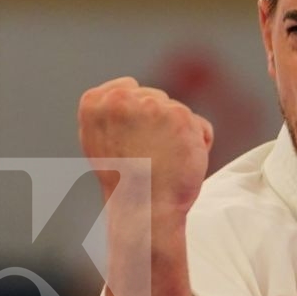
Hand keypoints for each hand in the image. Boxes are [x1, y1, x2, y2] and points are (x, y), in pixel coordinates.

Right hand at [77, 77, 212, 219]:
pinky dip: (199, 146)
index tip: (135, 139)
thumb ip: (109, 111)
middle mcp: (120, 99)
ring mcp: (151, 106)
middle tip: (149, 154)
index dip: (138, 115)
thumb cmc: (123, 181)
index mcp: (94, 102)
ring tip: (164, 160)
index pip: (127, 87)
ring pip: (179, 112)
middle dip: (159, 124)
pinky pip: (201, 128)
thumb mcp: (98, 140)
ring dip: (179, 135)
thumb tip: (127, 89)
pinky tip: (181, 162)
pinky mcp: (181, 117)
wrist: (143, 208)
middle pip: (156, 98)